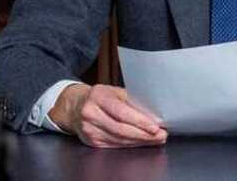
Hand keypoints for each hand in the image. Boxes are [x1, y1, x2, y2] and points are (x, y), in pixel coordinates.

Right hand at [50, 83, 166, 148]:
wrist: (75, 107)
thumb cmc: (99, 98)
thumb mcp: (114, 91)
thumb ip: (132, 101)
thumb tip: (153, 114)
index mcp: (97, 96)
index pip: (121, 112)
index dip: (140, 121)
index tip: (156, 126)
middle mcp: (90, 113)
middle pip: (121, 129)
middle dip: (144, 134)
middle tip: (161, 135)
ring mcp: (89, 129)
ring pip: (120, 140)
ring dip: (140, 141)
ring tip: (155, 139)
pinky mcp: (92, 142)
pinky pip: (116, 145)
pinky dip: (131, 144)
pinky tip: (140, 141)